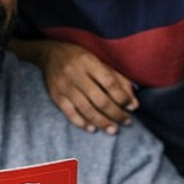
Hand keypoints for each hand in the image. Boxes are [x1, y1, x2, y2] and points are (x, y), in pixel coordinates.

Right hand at [12, 39, 137, 133]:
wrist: (50, 53)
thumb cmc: (80, 59)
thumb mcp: (100, 62)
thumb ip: (118, 80)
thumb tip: (134, 104)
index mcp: (89, 62)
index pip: (109, 83)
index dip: (122, 97)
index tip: (132, 107)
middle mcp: (76, 74)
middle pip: (99, 99)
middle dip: (115, 113)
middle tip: (126, 122)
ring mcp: (65, 86)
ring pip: (86, 108)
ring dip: (101, 121)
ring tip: (113, 130)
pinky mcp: (56, 96)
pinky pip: (69, 113)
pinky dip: (81, 122)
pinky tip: (92, 128)